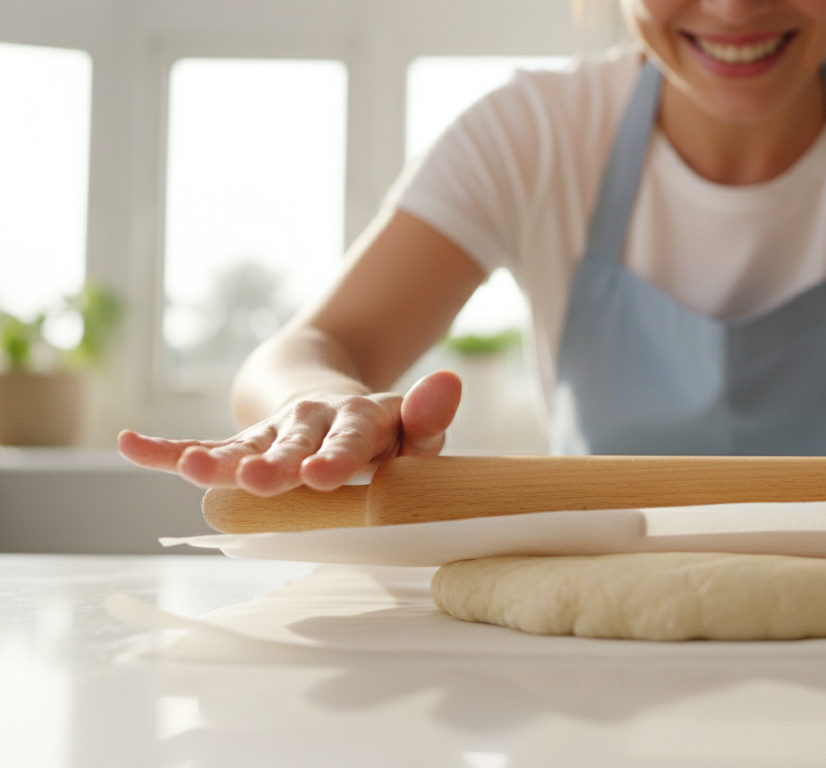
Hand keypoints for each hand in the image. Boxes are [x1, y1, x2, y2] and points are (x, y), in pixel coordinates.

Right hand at [118, 370, 461, 495]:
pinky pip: (203, 446)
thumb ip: (429, 416)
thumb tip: (451, 380)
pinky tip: (131, 446)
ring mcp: (273, 431)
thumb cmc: (384, 432)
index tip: (323, 475)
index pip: (349, 442)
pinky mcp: (244, 440)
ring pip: (243, 447)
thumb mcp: (414, 428)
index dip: (337, 458)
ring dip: (217, 460)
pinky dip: (166, 450)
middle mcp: (311, 422)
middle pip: (291, 445)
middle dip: (275, 463)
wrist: (332, 396)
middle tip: (260, 479)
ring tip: (192, 470)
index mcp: (359, 421)